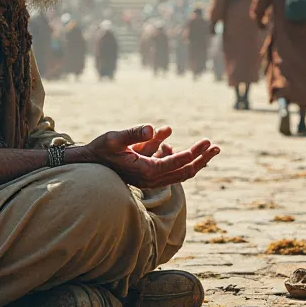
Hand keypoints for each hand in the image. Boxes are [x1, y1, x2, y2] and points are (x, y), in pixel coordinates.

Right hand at [79, 125, 219, 189]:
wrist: (88, 164)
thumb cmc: (100, 150)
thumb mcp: (114, 138)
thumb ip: (133, 134)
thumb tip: (152, 128)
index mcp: (147, 171)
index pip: (177, 163)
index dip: (194, 153)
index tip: (207, 142)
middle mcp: (151, 178)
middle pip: (184, 171)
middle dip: (202, 159)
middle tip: (217, 147)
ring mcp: (150, 177)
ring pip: (179, 171)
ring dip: (194, 159)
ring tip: (207, 146)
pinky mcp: (146, 172)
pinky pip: (166, 164)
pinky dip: (173, 154)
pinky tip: (167, 136)